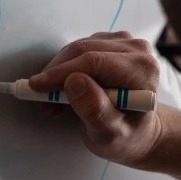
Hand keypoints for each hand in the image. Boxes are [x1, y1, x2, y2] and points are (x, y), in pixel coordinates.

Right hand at [28, 31, 162, 168]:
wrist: (139, 130)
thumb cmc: (128, 136)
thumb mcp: (111, 135)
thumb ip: (95, 110)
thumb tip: (74, 82)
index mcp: (143, 70)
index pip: (95, 62)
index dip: (62, 73)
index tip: (36, 87)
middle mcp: (138, 50)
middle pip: (85, 50)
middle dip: (56, 74)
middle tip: (39, 99)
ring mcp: (125, 43)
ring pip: (78, 48)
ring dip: (58, 73)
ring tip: (52, 102)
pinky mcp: (112, 43)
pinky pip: (79, 49)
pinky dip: (65, 69)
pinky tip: (63, 91)